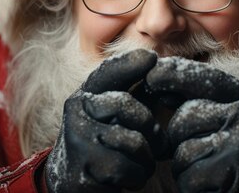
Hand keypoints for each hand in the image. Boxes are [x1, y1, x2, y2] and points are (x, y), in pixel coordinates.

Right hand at [44, 49, 164, 192]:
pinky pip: (128, 168)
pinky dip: (138, 176)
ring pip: (133, 141)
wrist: (73, 183)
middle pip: (127, 106)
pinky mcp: (86, 168)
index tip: (152, 58)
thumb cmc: (105, 144)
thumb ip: (137, 96)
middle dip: (151, 126)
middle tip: (159, 142)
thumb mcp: (117, 115)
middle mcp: (77, 111)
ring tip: (143, 162)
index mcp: (86, 95)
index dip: (129, 64)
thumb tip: (165, 73)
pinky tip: (131, 177)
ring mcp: (79, 139)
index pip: (107, 73)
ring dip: (147, 157)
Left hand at [145, 57, 238, 192]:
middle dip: (180, 135)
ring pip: (182, 150)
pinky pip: (187, 175)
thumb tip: (153, 79)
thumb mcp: (226, 111)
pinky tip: (209, 182)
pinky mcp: (227, 177)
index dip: (172, 75)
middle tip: (202, 145)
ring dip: (185, 162)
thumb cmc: (237, 145)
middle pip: (184, 117)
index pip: (201, 78)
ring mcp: (238, 147)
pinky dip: (190, 182)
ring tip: (208, 164)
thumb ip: (196, 94)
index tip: (151, 77)